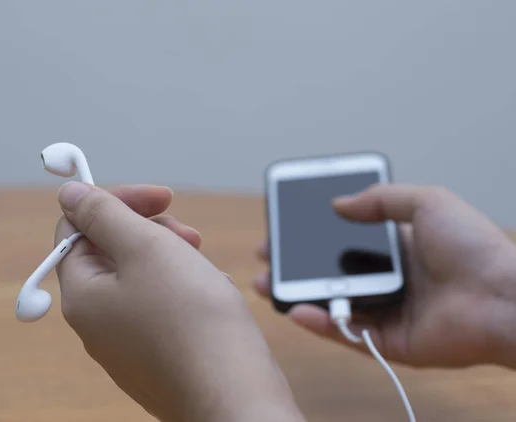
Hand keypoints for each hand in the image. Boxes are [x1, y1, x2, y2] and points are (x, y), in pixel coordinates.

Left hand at [54, 182, 304, 421]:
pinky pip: (163, 307)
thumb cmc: (192, 319)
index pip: (78, 230)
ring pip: (142, 278)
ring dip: (172, 258)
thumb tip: (69, 194)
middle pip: (112, 253)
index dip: (118, 203)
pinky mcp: (157, 357)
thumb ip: (104, 215)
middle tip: (189, 235)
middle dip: (151, 232)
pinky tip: (211, 292)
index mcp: (83, 295)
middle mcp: (98, 323)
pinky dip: (185, 289)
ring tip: (204, 265)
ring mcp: (128, 344)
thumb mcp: (146, 248)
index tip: (161, 196)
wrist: (234, 395)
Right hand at [254, 184, 515, 368]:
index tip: (288, 230)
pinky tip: (294, 310)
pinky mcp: (389, 341)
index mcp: (399, 249)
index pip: (346, 243)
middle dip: (297, 267)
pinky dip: (318, 324)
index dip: (315, 236)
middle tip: (268, 259)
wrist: (503, 298)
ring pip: (332, 305)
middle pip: (332, 274)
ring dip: (297, 295)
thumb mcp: (427, 202)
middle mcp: (390, 280)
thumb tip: (338, 204)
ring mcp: (388, 312)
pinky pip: (347, 333)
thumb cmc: (472, 247)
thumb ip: (381, 201)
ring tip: (266, 285)